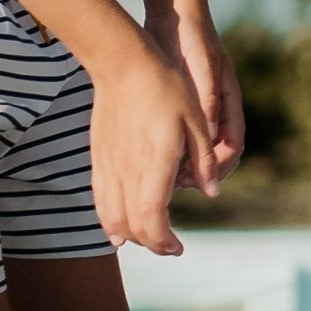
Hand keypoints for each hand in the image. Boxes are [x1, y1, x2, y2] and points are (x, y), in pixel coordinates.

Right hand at [88, 32, 217, 255]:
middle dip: (152, 244)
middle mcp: (128, 170)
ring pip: (113, 217)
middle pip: (133, 226)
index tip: (178, 247)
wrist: (122, 63)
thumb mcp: (196, 119)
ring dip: (131, 235)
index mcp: (155, 163)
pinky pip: (100, 200)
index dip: (164, 241)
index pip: (153, 220)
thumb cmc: (164, 86)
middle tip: (170, 246)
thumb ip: (202, 160)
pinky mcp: (99, 157)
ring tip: (149, 239)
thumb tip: (211, 191)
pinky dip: (109, 220)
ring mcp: (110, 165)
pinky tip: (117, 228)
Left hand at [146, 0, 244, 188]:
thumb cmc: (190, 38)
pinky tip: (149, 153)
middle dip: (201, 171)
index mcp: (228, 100)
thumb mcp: (200, 70)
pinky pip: (179, 135)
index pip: (233, 146)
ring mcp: (198, 105)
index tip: (197, 177)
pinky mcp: (178, 103)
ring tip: (161, 172)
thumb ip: (207, 102)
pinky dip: (170, 149)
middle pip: (215, 153)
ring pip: (196, 147)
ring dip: (184, 163)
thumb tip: (209, 138)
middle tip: (175, 182)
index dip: (219, 166)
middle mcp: (216, 107)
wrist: (171, 13)